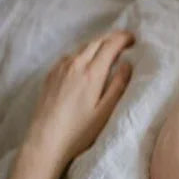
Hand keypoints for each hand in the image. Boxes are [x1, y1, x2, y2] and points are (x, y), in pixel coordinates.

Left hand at [24, 30, 134, 168]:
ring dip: (97, 44)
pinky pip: (69, 55)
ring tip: (108, 49)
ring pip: (82, 47)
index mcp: (92, 73)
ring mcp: (60, 69)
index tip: (134, 39)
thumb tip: (128, 64)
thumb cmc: (79, 130)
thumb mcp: (106, 111)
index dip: (123, 38)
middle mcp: (74, 65)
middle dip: (112, 37)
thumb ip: (118, 85)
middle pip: (96, 42)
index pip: (110, 46)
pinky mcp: (50, 75)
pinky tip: (85, 61)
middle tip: (125, 40)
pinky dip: (82, 52)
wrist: (45, 140)